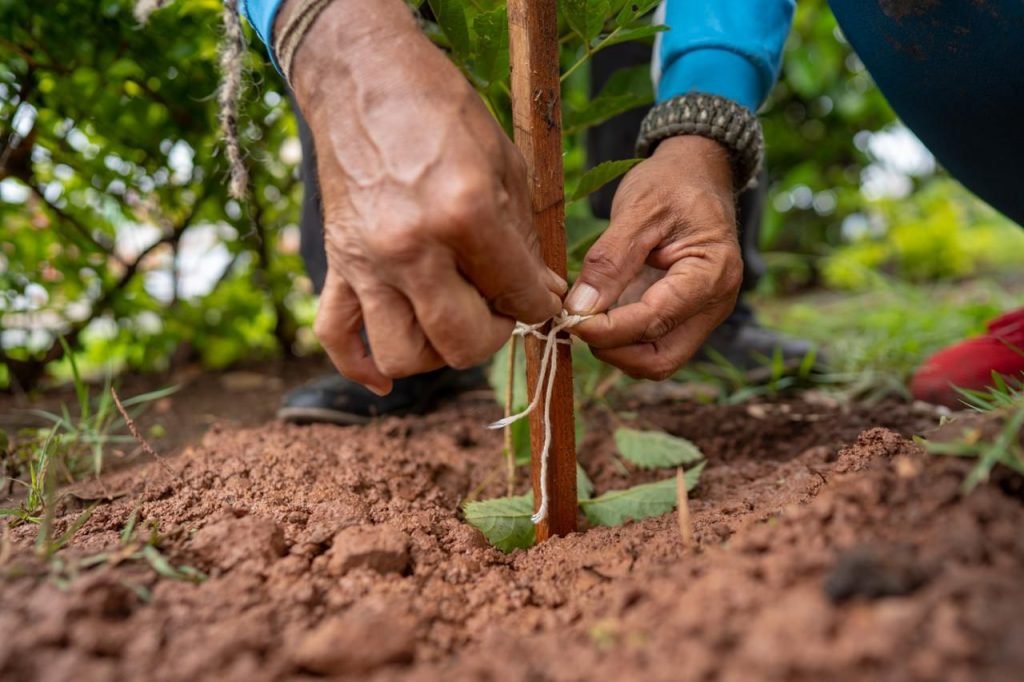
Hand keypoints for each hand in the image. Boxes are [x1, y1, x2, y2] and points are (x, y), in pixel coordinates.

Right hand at [285, 0, 563, 394]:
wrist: (364, 79)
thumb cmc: (443, 112)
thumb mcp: (506, 167)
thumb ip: (523, 241)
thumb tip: (542, 294)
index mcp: (465, 214)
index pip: (516, 296)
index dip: (539, 305)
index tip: (540, 299)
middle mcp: (412, 247)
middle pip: (460, 344)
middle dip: (491, 337)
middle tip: (498, 311)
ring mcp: (367, 261)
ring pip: (401, 355)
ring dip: (435, 354)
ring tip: (450, 323)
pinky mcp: (337, 263)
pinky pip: (336, 336)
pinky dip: (359, 367)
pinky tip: (384, 379)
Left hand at [566, 135, 742, 379]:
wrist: (696, 172)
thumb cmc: (671, 184)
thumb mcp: (637, 210)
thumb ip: (609, 262)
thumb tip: (579, 309)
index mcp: (713, 273)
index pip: (657, 320)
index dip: (609, 329)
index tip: (570, 319)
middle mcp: (715, 304)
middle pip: (661, 359)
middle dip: (613, 350)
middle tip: (575, 322)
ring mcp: (701, 315)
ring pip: (656, 361)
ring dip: (616, 350)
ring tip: (584, 318)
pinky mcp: (684, 317)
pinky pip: (653, 346)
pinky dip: (622, 342)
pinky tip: (597, 317)